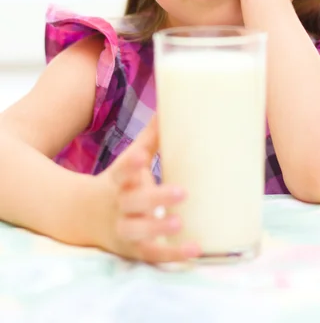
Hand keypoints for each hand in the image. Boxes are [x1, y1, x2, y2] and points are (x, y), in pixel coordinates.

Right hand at [96, 116, 200, 262]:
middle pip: (133, 202)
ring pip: (138, 231)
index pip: (122, 171)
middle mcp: (119, 206)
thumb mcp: (128, 162)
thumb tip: (165, 108)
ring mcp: (124, 229)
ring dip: (158, 228)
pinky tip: (195, 249)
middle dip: (156, 198)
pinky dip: (173, 254)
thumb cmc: (118, 183)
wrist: (83, 217)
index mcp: (118, 181)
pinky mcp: (133, 249)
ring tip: (180, 222)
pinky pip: (153, 254)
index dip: (131, 164)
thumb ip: (148, 140)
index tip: (142, 156)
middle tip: (182, 191)